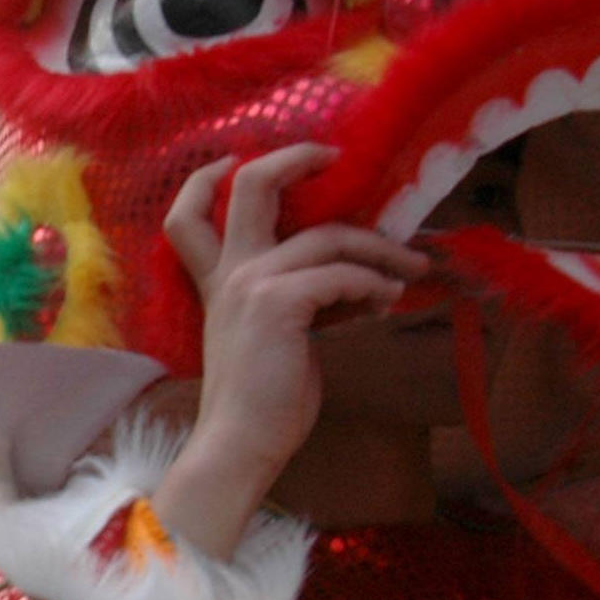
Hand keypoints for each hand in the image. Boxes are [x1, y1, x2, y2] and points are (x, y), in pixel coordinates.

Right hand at [153, 145, 428, 557]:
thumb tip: (356, 280)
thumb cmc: (261, 403)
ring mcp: (251, 284)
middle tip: (335, 156)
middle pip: (253, 187)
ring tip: (410, 268)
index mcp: (218, 282)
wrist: (239, 443)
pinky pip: (342, 275)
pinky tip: (390, 302)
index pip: (189, 216)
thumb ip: (297, 299)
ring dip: (379, 248)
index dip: (209, 178)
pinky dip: (375, 285)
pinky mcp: (279, 304)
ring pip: (328, 235)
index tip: (240, 159)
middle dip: (296, 158)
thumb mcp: (272, 338)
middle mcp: (230, 272)